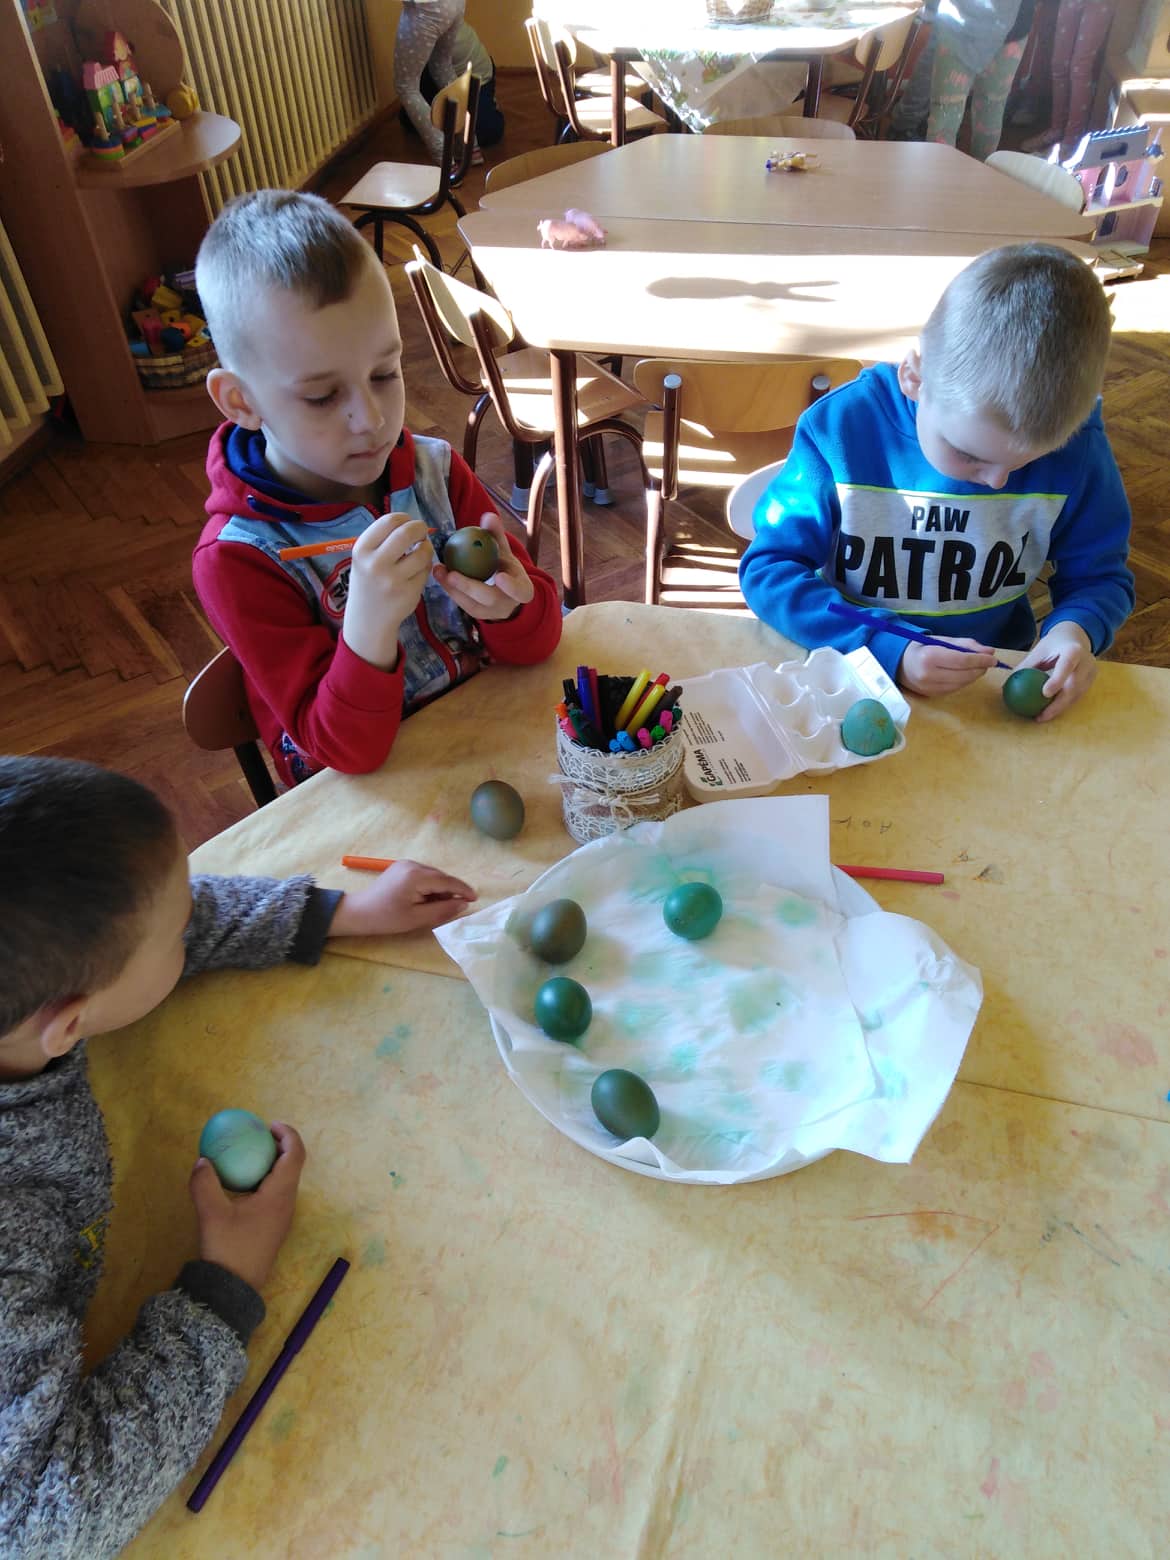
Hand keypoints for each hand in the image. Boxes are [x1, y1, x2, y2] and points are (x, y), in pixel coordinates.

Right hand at [190, 1122, 304, 1292]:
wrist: (234, 1289)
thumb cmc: (228, 1249)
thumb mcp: (211, 1214)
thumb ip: (204, 1184)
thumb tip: (202, 1160)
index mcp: (279, 1194)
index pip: (295, 1155)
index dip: (287, 1134)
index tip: (269, 1124)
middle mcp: (287, 1202)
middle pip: (293, 1164)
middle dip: (279, 1144)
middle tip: (256, 1135)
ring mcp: (282, 1215)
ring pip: (285, 1179)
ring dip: (272, 1162)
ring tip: (248, 1154)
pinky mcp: (274, 1225)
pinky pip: (276, 1192)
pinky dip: (265, 1178)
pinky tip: (242, 1183)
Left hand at [329, 859, 476, 936]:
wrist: (358, 912)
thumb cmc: (386, 918)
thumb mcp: (417, 918)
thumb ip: (442, 910)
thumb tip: (463, 904)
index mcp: (416, 876)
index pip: (447, 881)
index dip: (463, 890)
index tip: (475, 899)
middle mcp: (413, 864)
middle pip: (441, 876)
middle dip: (451, 891)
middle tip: (457, 908)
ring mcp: (406, 864)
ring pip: (433, 875)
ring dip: (441, 889)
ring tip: (440, 907)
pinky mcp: (401, 867)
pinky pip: (424, 875)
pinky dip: (430, 886)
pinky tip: (428, 900)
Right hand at [343, 513, 432, 669]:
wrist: (368, 618)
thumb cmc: (369, 582)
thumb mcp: (365, 558)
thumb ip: (383, 539)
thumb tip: (412, 522)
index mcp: (361, 550)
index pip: (389, 521)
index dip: (405, 518)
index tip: (409, 523)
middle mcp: (375, 564)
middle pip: (407, 533)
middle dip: (420, 529)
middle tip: (422, 533)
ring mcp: (393, 580)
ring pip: (422, 553)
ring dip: (427, 548)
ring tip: (421, 552)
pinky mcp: (409, 593)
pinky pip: (426, 571)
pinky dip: (426, 567)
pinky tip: (417, 571)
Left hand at [432, 513, 534, 621]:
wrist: (502, 592)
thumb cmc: (505, 568)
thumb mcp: (504, 552)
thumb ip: (497, 536)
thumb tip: (488, 516)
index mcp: (521, 590)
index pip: (520, 591)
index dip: (511, 586)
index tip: (499, 576)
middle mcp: (507, 605)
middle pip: (489, 598)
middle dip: (470, 587)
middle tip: (452, 574)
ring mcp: (490, 613)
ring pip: (471, 604)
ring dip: (453, 587)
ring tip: (439, 570)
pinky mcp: (475, 615)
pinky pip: (461, 603)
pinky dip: (449, 588)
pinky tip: (439, 573)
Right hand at [898, 638, 997, 696]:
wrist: (900, 663)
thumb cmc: (922, 647)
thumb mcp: (942, 640)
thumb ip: (966, 645)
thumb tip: (989, 652)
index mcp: (929, 657)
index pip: (962, 661)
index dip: (980, 660)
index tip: (993, 658)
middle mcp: (928, 675)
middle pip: (963, 675)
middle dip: (980, 669)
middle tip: (989, 662)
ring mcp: (929, 688)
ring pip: (961, 684)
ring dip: (974, 676)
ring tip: (978, 667)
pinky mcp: (932, 695)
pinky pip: (955, 689)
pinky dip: (964, 681)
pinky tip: (965, 674)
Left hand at [1015, 621, 1095, 721]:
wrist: (1074, 637)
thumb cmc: (1052, 645)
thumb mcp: (1038, 651)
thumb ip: (1025, 667)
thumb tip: (1005, 686)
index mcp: (1073, 649)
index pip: (1067, 665)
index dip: (1057, 680)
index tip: (1044, 694)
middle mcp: (1086, 661)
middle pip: (1074, 685)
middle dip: (1058, 704)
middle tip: (1041, 715)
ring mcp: (1091, 672)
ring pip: (1077, 694)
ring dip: (1060, 708)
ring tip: (1042, 717)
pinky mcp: (1090, 681)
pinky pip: (1077, 696)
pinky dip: (1064, 705)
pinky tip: (1050, 712)